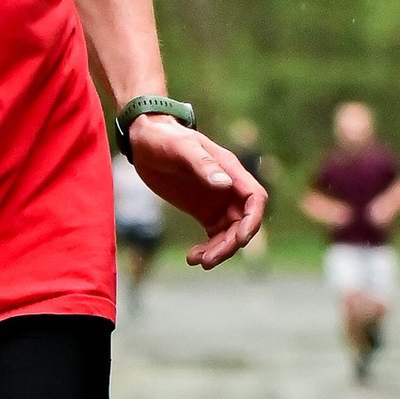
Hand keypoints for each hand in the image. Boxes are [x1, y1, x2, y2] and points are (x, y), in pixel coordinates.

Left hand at [127, 115, 266, 265]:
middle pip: (243, 222)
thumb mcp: (181, 148)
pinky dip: (207, 248)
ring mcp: (218, 201)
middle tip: (209, 259)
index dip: (252, 220)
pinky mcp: (204, 211)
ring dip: (219, 250)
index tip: (239, 239)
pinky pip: (214, 236)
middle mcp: (229, 188)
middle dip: (231, 243)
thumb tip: (224, 184)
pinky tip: (192, 257)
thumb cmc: (164, 138)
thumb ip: (203, 164)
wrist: (145, 140)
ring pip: (229, 233)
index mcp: (230, 170)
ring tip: (197, 261)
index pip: (255, 198)